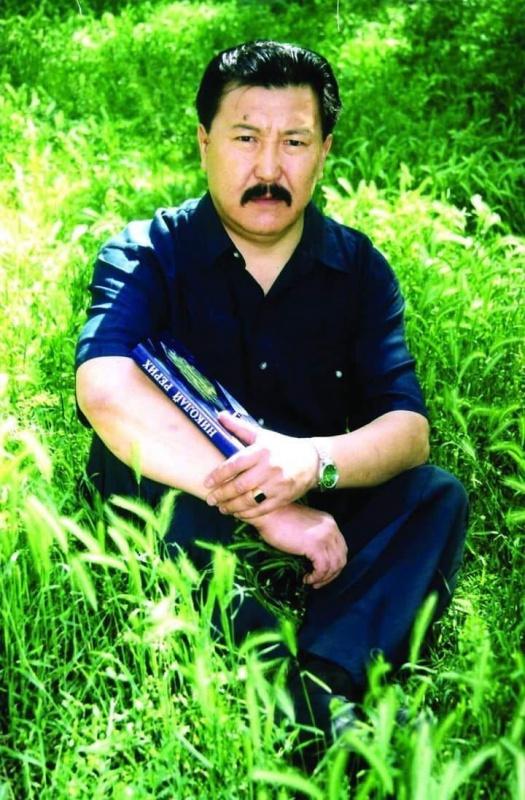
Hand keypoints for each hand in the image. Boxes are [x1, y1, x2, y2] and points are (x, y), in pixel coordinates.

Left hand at [204, 412, 318, 517]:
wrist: (313, 460)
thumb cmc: (282, 447)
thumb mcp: (262, 435)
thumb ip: (239, 428)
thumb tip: (219, 416)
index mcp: (261, 451)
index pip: (235, 464)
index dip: (218, 475)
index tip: (207, 482)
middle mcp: (269, 468)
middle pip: (240, 485)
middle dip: (222, 494)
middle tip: (210, 499)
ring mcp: (277, 485)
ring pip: (249, 500)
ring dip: (232, 506)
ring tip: (221, 508)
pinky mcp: (283, 498)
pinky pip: (262, 509)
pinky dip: (247, 514)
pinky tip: (238, 513)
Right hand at [251, 503, 347, 588]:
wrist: (268, 513)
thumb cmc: (279, 519)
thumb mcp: (304, 526)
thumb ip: (314, 537)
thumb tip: (315, 558)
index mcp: (329, 523)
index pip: (341, 548)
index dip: (334, 563)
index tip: (322, 573)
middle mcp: (331, 529)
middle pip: (341, 557)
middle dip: (332, 574)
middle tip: (319, 582)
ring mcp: (325, 537)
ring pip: (334, 565)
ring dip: (325, 578)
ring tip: (312, 582)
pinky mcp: (316, 546)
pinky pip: (323, 568)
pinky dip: (317, 577)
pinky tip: (307, 578)